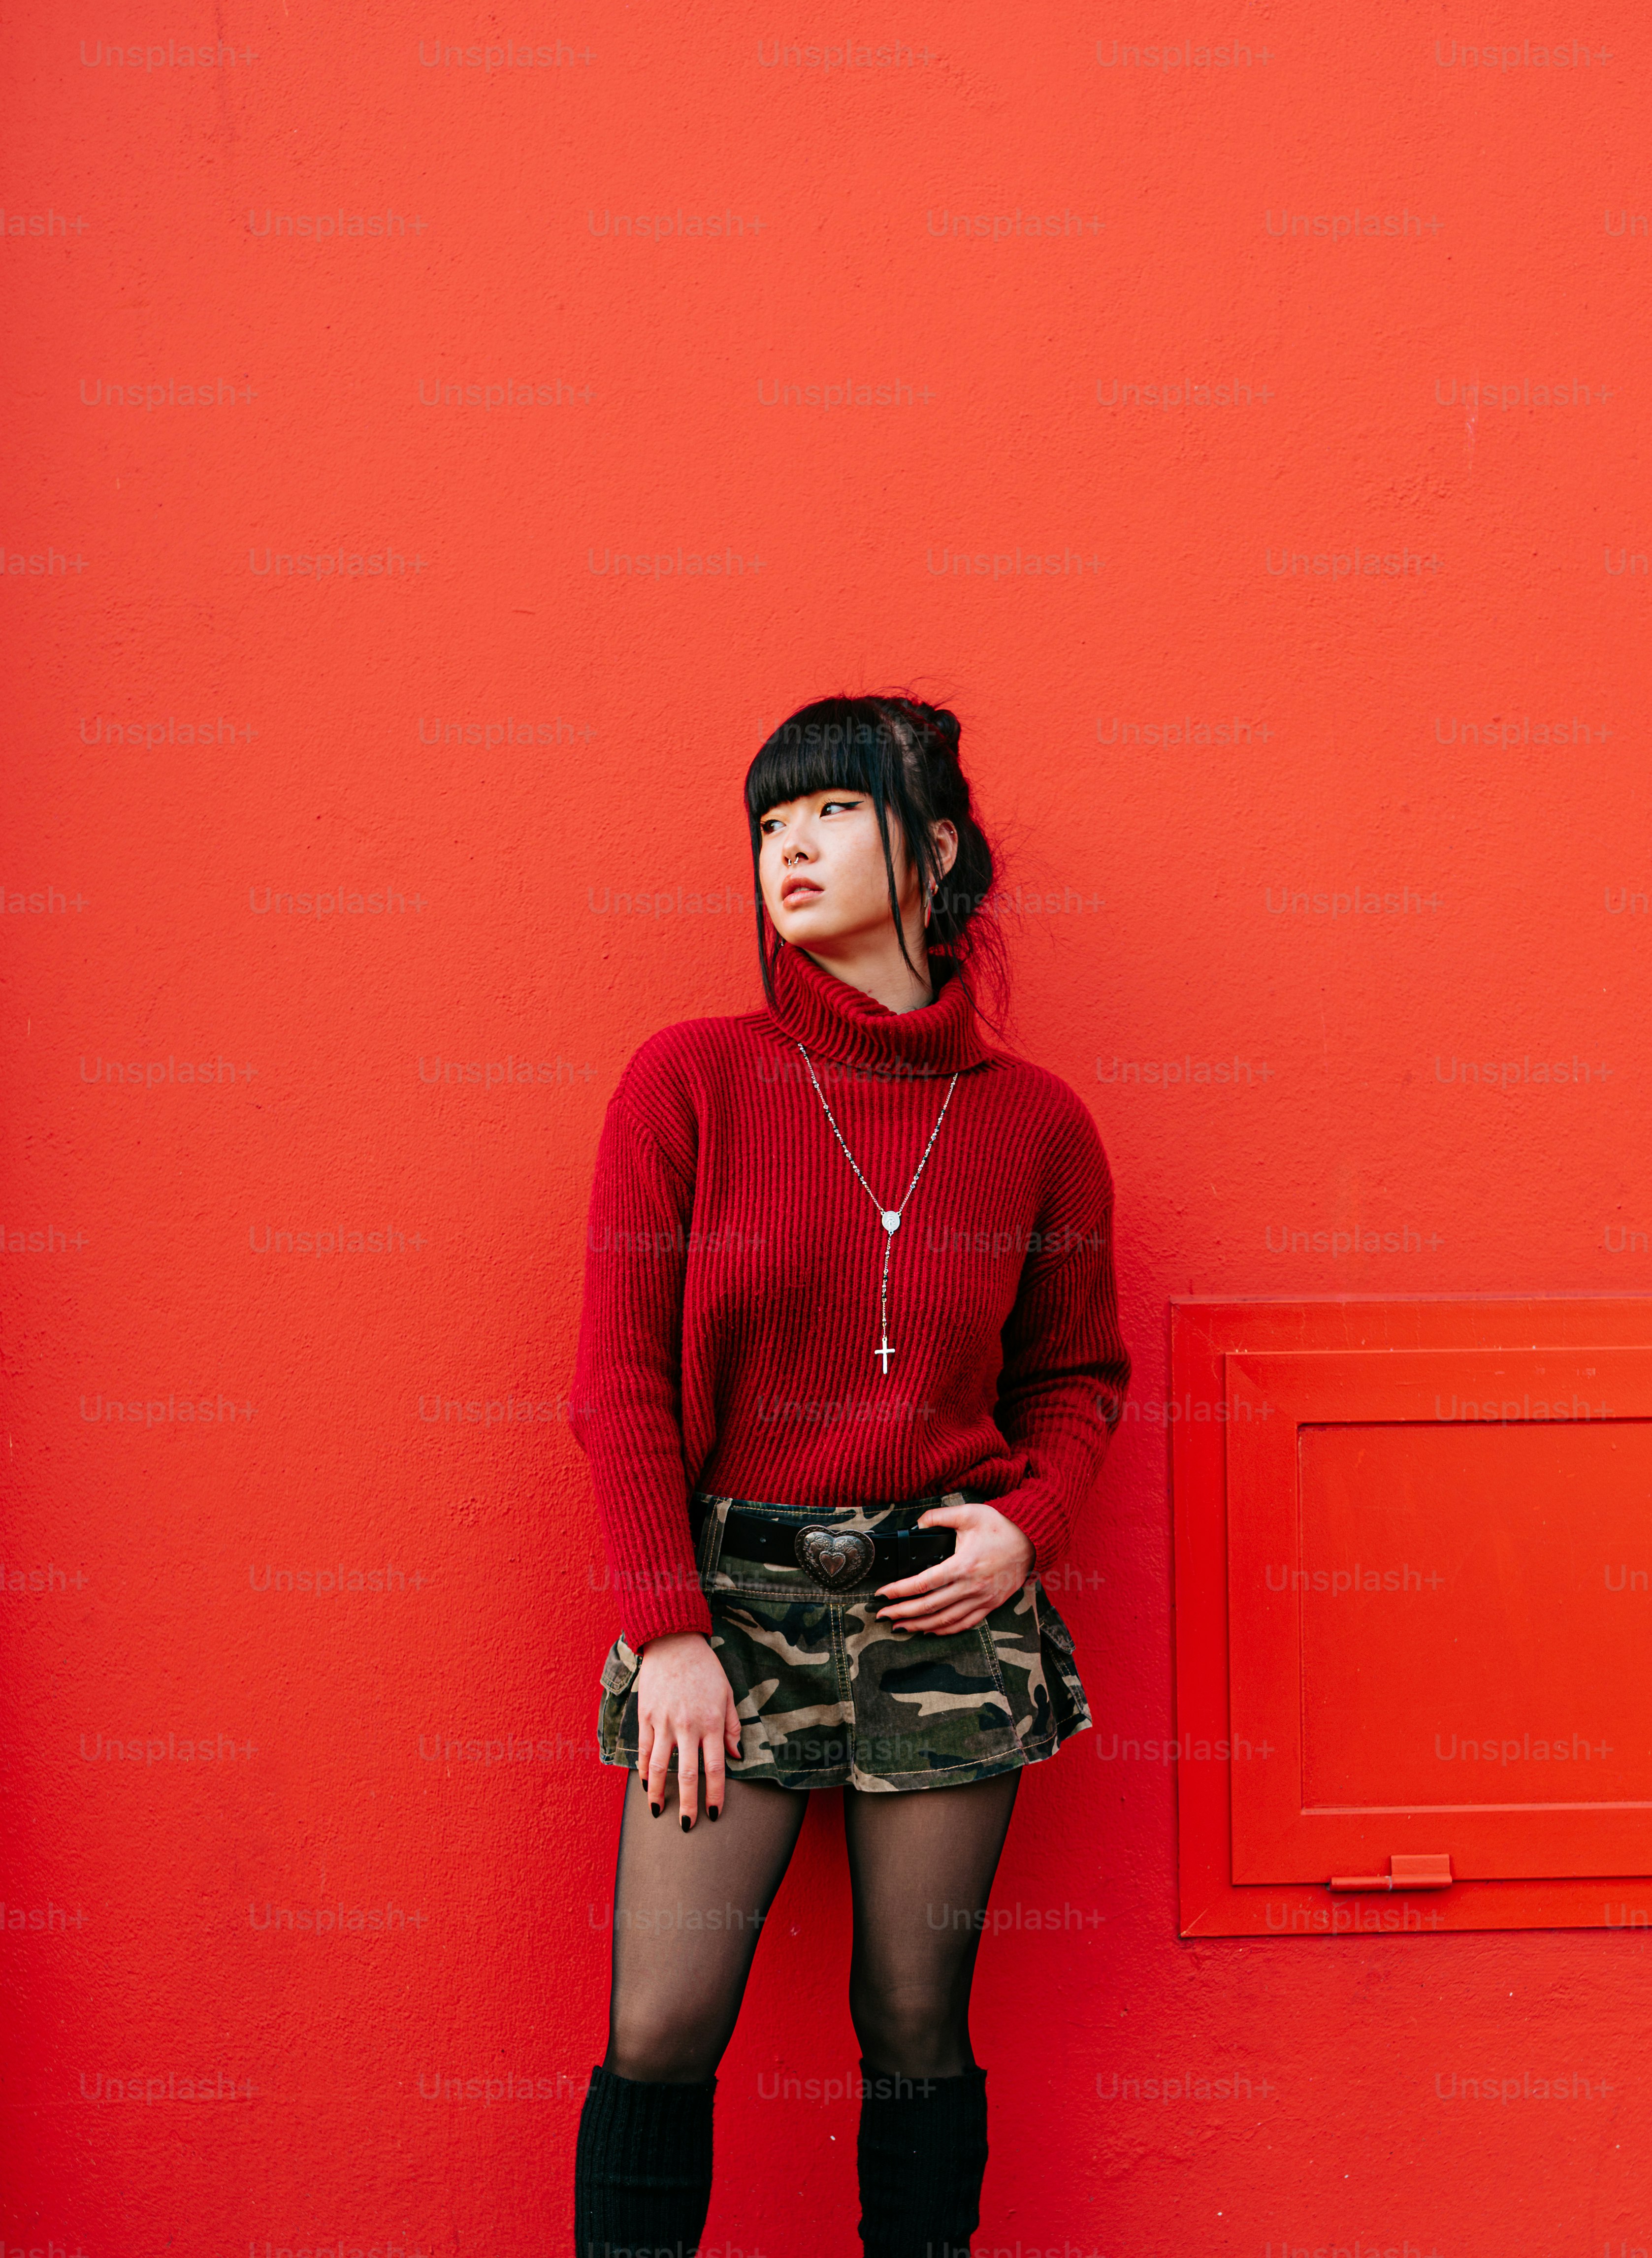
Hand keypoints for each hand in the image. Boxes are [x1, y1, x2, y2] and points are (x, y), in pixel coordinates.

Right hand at [634, 1632, 743, 1828]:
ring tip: (659, 1812)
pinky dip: (644, 1770)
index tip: (714, 1813)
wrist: (673, 1642)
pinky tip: (646, 1785)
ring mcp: (664, 1722)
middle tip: (688, 1826)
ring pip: (660, 1767)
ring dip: (659, 1793)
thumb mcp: (727, 1693)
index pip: (715, 1768)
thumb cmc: (705, 1668)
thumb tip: (736, 1756)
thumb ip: (733, 1726)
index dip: (715, 1794)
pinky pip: (645, 1749)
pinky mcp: (646, 1716)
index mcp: (712, 1722)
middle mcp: (688, 1726)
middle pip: (687, 1775)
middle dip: (688, 1804)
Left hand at [872, 1499, 1035, 1634]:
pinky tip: (930, 1630)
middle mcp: (971, 1586)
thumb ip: (939, 1516)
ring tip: (900, 1626)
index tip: (882, 1594)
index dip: (900, 1591)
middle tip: (882, 1615)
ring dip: (920, 1626)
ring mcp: (982, 1599)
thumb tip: (917, 1523)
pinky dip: (946, 1630)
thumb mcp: (968, 1513)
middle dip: (903, 1612)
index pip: (923, 1583)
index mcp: (963, 1565)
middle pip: (930, 1606)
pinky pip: (966, 1623)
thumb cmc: (1000, 1526)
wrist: (1032, 1539)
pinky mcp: (991, 1604)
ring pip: (946, 1620)